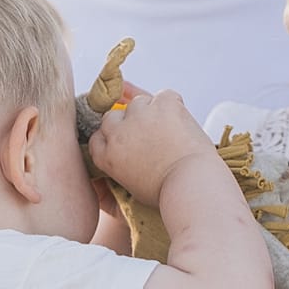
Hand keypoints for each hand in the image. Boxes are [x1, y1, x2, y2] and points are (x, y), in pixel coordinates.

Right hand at [86, 88, 213, 203]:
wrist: (191, 183)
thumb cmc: (166, 192)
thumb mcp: (130, 188)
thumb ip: (116, 172)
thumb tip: (107, 171)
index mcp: (106, 154)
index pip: (98, 136)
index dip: (113, 136)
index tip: (126, 142)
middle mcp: (117, 132)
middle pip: (112, 115)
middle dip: (128, 123)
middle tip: (149, 136)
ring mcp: (140, 115)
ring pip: (139, 102)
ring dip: (151, 112)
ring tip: (169, 133)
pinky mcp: (163, 104)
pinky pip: (165, 96)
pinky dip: (173, 105)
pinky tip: (180, 123)